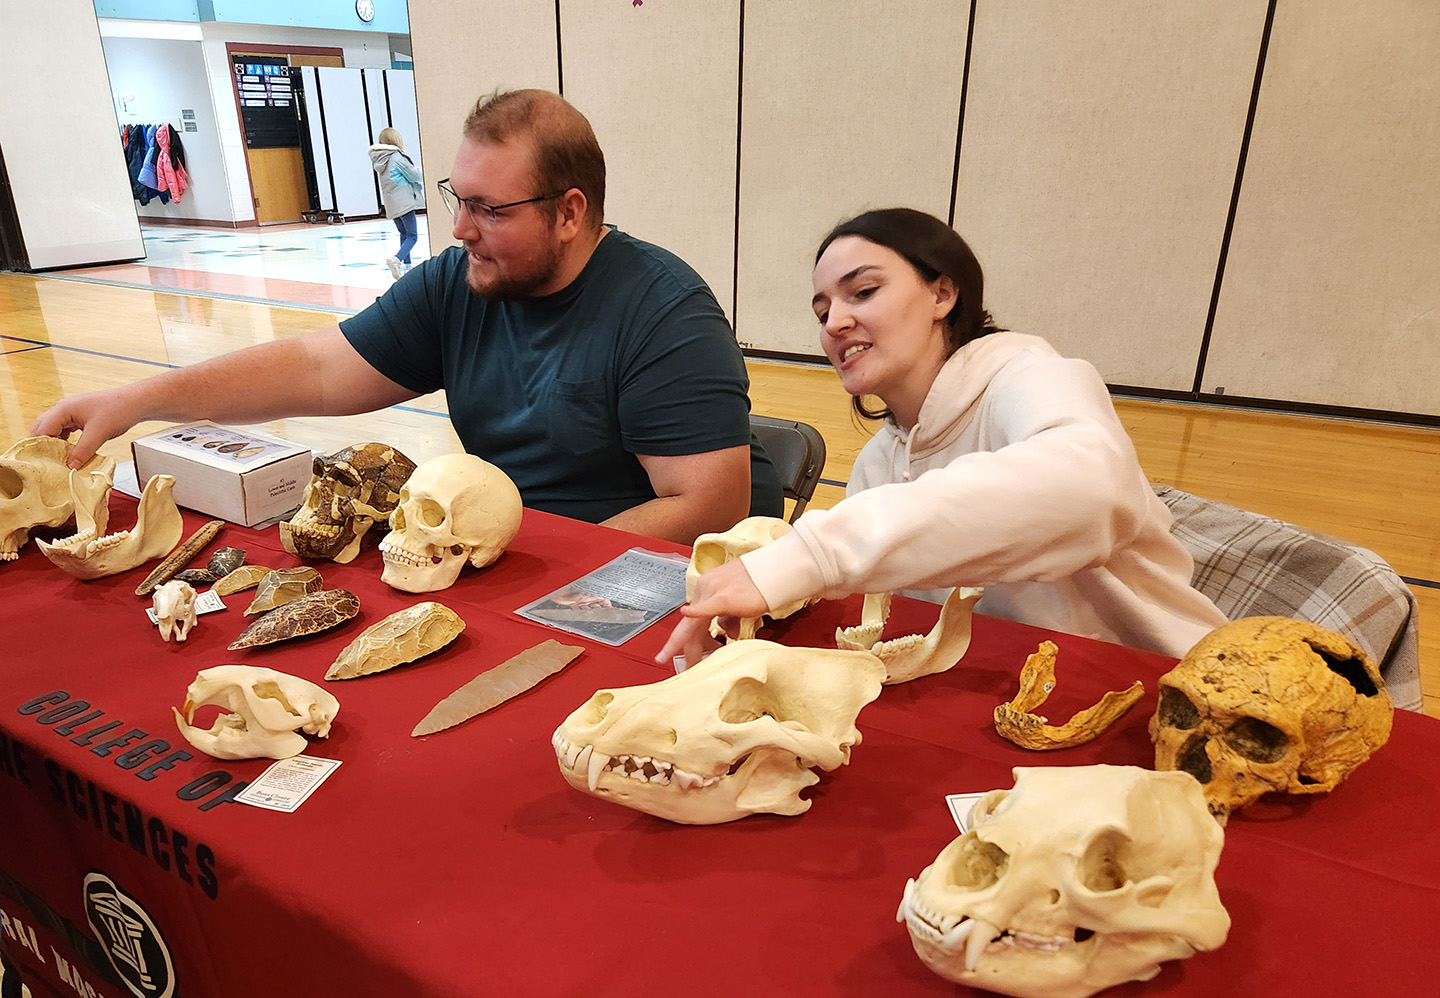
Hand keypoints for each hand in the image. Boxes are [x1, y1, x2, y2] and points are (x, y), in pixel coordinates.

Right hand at [30, 388, 144, 467]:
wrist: (136, 402)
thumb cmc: (118, 410)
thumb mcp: (98, 434)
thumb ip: (82, 451)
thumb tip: (70, 466)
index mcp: (63, 409)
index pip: (41, 430)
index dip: (41, 447)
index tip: (45, 463)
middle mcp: (63, 409)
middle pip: (42, 429)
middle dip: (45, 445)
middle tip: (50, 462)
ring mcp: (71, 412)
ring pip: (53, 430)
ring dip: (55, 443)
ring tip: (60, 459)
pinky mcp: (79, 417)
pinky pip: (65, 430)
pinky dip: (64, 441)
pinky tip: (70, 451)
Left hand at [655, 559, 769, 666]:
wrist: (774, 572)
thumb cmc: (760, 586)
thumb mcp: (739, 604)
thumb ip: (729, 617)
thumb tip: (727, 631)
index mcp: (706, 589)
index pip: (691, 619)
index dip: (682, 640)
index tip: (674, 654)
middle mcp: (705, 588)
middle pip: (689, 624)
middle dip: (684, 649)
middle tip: (684, 667)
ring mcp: (712, 591)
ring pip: (694, 624)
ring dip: (694, 647)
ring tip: (692, 663)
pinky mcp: (723, 597)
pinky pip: (706, 608)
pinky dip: (695, 614)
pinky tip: (686, 614)